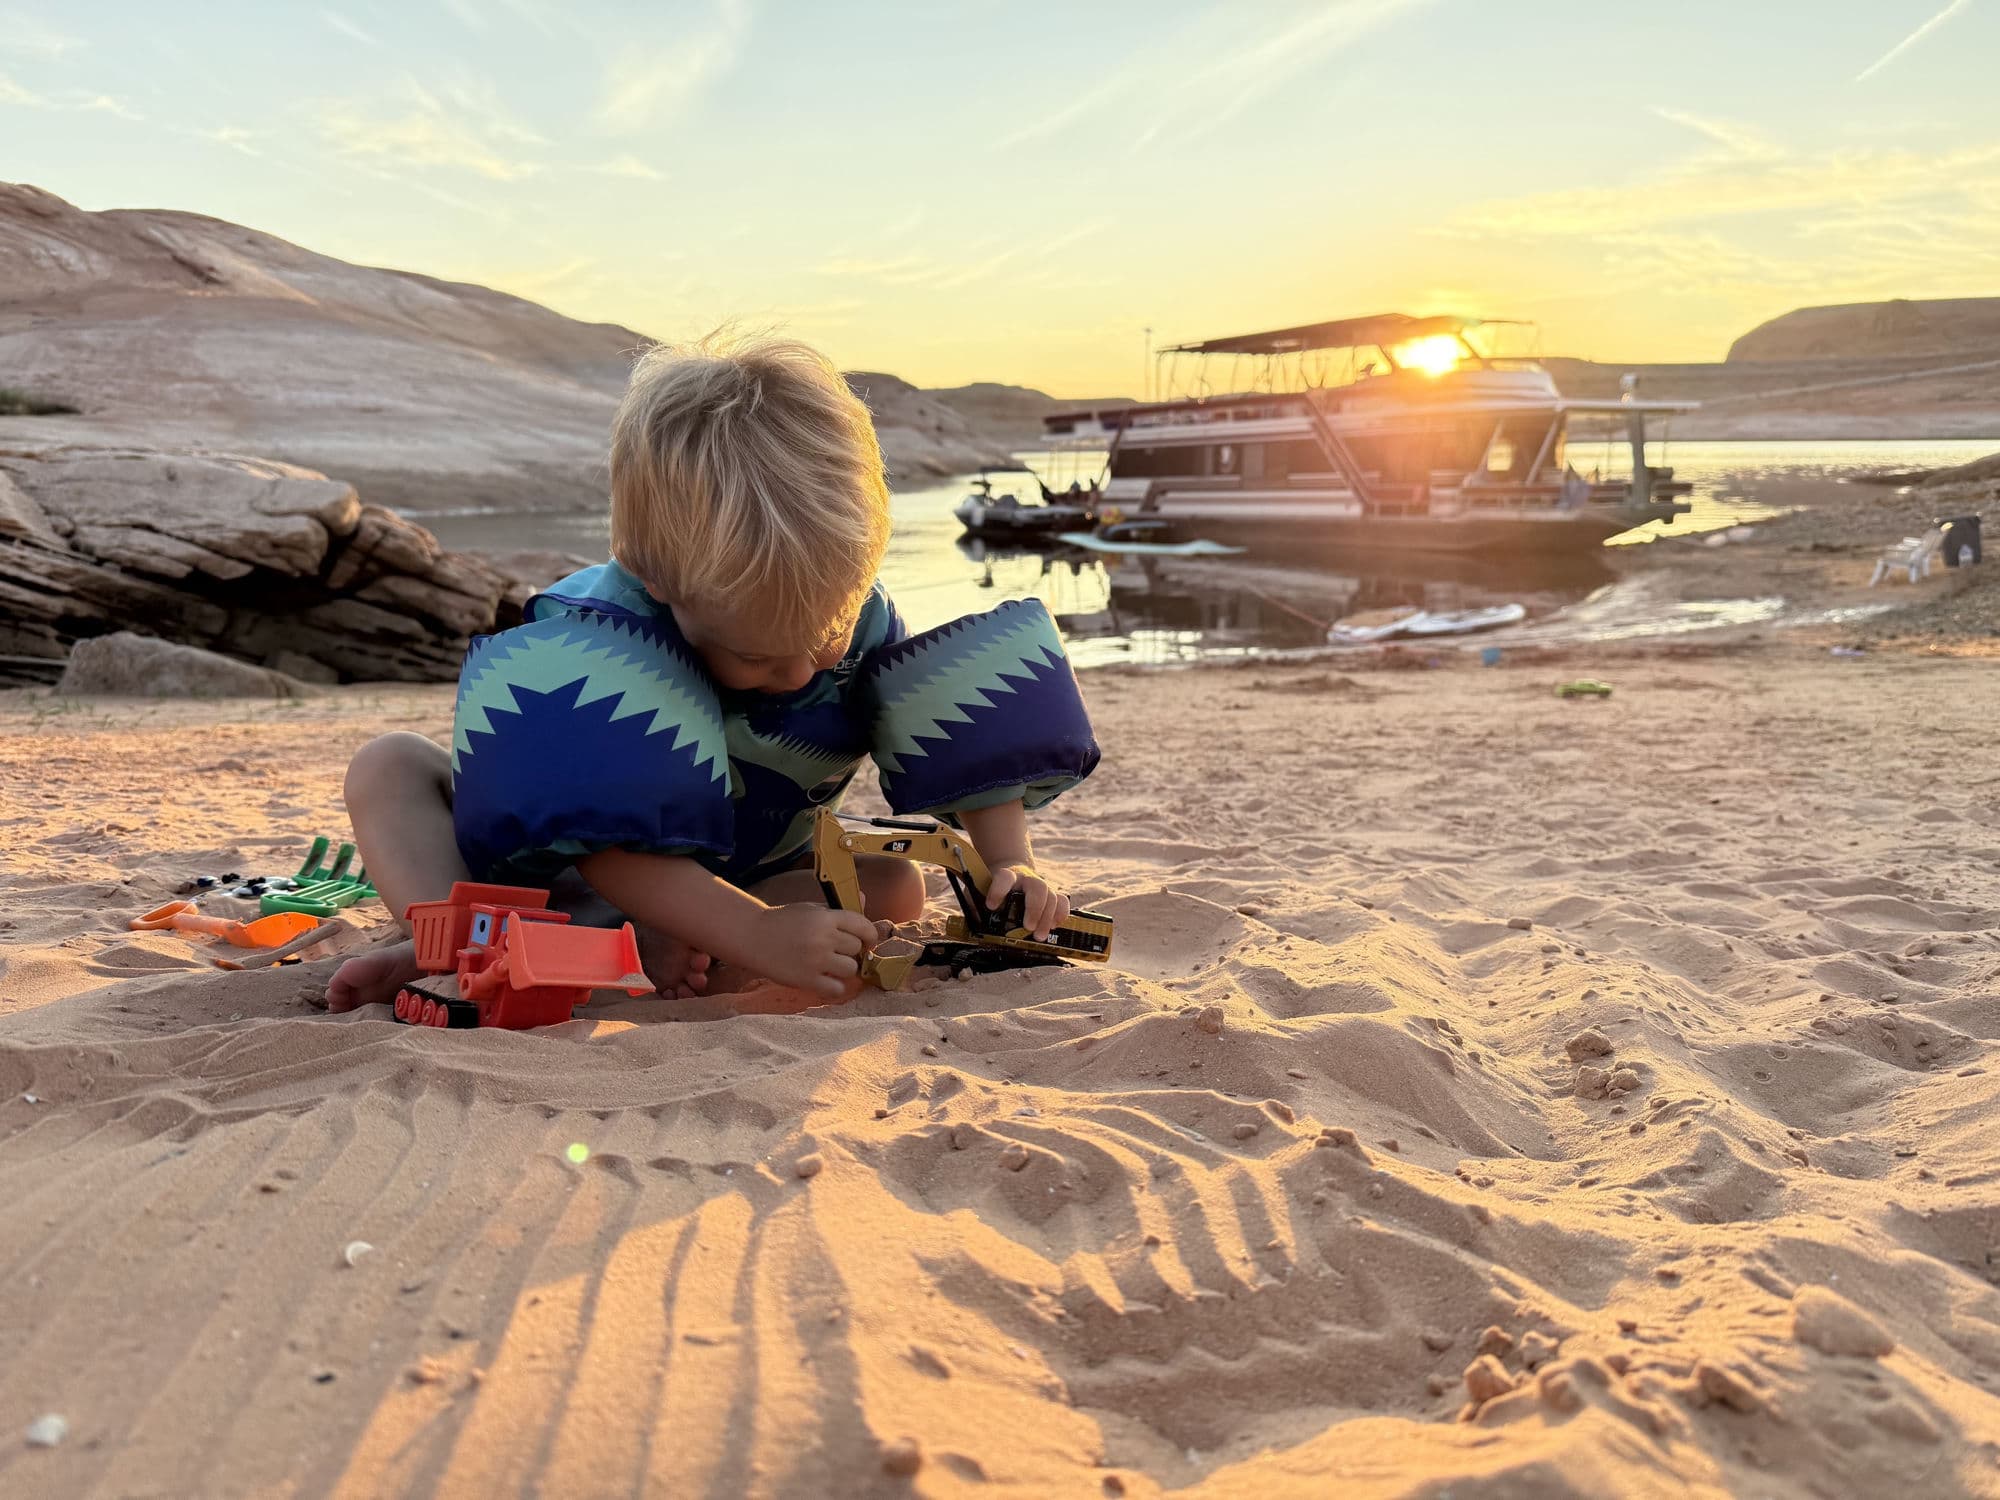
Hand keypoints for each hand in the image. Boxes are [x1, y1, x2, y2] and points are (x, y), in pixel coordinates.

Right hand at [755, 903, 879, 998]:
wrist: (752, 936)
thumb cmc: (783, 921)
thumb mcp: (810, 908)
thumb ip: (837, 908)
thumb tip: (863, 897)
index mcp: (826, 917)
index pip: (863, 926)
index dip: (869, 935)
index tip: (866, 941)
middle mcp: (823, 938)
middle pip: (856, 948)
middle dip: (850, 950)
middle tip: (837, 951)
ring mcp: (816, 960)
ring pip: (851, 969)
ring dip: (843, 968)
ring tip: (829, 965)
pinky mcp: (807, 980)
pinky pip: (837, 989)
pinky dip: (834, 986)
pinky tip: (825, 979)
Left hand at [985, 862, 1069, 941]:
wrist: (1013, 875)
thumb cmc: (998, 890)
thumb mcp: (986, 894)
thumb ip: (983, 906)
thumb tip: (980, 925)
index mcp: (1008, 876)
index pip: (1005, 878)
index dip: (999, 891)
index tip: (992, 906)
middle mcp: (1027, 879)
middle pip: (1038, 887)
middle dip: (1035, 909)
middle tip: (1029, 928)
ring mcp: (1041, 886)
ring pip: (1051, 896)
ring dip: (1047, 918)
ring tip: (1039, 936)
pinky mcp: (1052, 895)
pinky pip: (1062, 901)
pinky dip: (1060, 914)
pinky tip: (1054, 926)